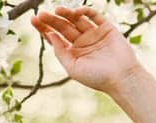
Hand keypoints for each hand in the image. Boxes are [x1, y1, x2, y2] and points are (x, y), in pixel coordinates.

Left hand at [29, 5, 143, 94]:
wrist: (122, 78)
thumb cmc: (97, 78)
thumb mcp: (73, 67)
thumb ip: (61, 51)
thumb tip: (49, 34)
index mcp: (73, 52)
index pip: (55, 37)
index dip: (44, 28)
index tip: (34, 20)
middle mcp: (82, 42)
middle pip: (63, 26)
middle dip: (52, 20)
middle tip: (41, 14)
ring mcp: (94, 34)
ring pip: (77, 20)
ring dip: (67, 13)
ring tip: (57, 10)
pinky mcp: (106, 28)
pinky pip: (94, 16)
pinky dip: (85, 11)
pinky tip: (76, 12)